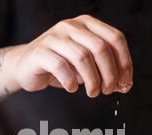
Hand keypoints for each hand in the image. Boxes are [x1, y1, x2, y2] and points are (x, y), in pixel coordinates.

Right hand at [6, 15, 132, 97]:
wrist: (26, 66)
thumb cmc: (60, 65)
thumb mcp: (86, 66)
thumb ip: (105, 71)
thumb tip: (124, 85)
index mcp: (87, 24)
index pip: (115, 38)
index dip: (124, 63)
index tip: (125, 83)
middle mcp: (71, 26)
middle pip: (101, 47)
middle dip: (110, 74)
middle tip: (108, 91)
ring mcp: (54, 37)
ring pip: (82, 57)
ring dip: (92, 80)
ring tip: (93, 93)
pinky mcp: (40, 52)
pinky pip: (61, 66)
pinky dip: (71, 81)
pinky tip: (72, 88)